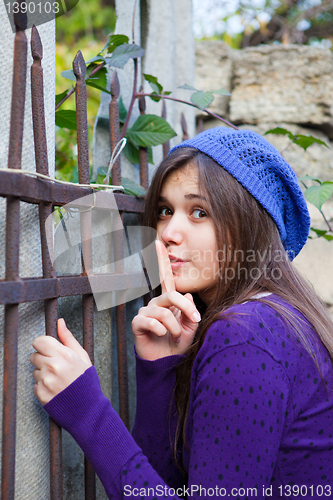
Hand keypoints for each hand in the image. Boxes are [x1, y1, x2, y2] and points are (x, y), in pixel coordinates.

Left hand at [30, 318, 91, 404]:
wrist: (87, 409)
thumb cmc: (86, 381)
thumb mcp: (82, 356)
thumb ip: (68, 338)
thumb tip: (60, 322)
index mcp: (64, 355)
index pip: (39, 341)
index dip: (44, 344)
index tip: (49, 348)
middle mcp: (53, 367)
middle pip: (34, 355)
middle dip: (43, 358)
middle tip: (56, 365)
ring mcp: (45, 381)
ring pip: (35, 370)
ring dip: (43, 372)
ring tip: (58, 378)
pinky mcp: (40, 393)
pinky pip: (35, 383)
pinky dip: (43, 385)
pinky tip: (56, 387)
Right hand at [131, 240, 200, 359]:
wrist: (166, 362)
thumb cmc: (177, 344)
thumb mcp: (190, 327)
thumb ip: (190, 311)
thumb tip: (187, 295)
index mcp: (168, 301)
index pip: (165, 278)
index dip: (161, 260)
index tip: (158, 243)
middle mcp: (156, 303)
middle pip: (171, 295)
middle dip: (186, 308)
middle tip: (194, 321)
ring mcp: (145, 312)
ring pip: (164, 312)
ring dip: (174, 327)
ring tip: (175, 336)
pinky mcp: (138, 323)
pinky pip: (151, 321)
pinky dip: (161, 330)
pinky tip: (162, 336)